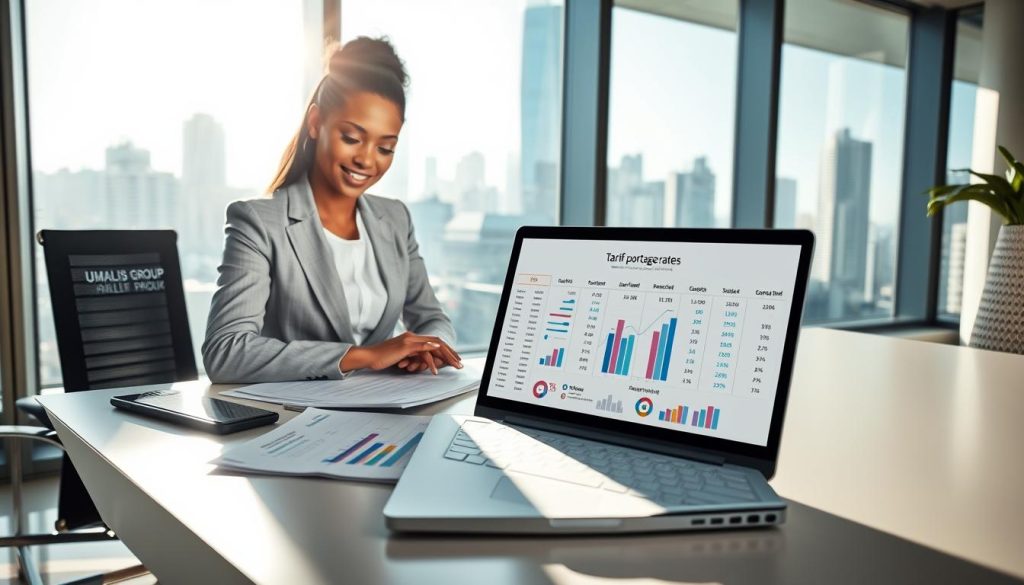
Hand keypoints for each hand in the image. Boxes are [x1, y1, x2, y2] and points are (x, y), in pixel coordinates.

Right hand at [340, 332, 461, 373]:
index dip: (445, 350)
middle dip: (450, 352)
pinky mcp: (405, 346)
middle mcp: (412, 336)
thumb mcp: (400, 357)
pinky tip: (438, 363)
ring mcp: (409, 340)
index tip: (454, 358)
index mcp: (411, 338)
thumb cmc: (381, 359)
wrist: (368, 357)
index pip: (434, 342)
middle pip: (437, 342)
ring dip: (446, 356)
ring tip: (453, 365)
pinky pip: (422, 350)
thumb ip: (412, 357)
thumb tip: (422, 363)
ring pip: (433, 345)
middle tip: (459, 362)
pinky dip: (432, 356)